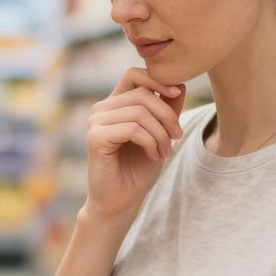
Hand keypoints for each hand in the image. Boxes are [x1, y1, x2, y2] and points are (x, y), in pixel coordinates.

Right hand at [85, 68, 184, 222]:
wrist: (121, 201)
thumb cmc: (138, 169)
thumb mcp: (160, 134)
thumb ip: (167, 110)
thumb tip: (180, 84)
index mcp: (114, 104)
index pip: (134, 74)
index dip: (158, 80)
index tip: (178, 95)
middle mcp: (101, 109)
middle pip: (143, 94)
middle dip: (167, 116)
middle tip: (176, 139)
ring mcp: (95, 122)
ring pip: (140, 112)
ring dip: (161, 134)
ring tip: (165, 152)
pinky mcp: (95, 138)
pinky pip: (132, 129)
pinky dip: (150, 142)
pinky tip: (153, 155)